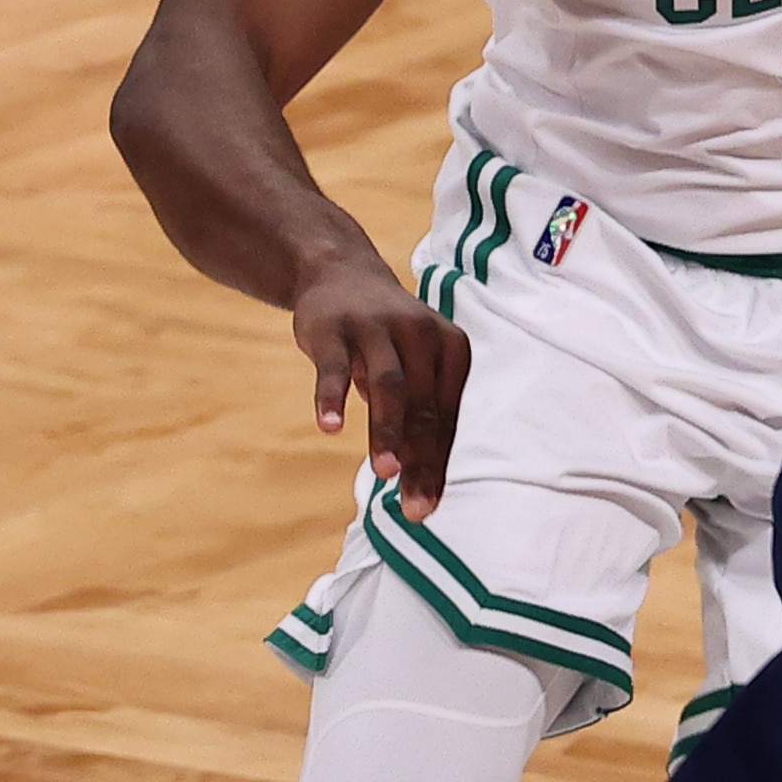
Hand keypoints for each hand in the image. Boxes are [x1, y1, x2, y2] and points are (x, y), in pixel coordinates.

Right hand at [286, 244, 470, 511]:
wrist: (340, 273)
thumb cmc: (386, 340)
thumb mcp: (412, 369)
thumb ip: (417, 418)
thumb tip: (418, 482)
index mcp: (451, 349)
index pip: (446, 418)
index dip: (438, 465)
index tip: (428, 507)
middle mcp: (421, 335)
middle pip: (423, 408)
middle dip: (420, 461)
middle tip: (413, 508)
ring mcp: (377, 328)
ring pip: (389, 386)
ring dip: (387, 431)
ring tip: (384, 473)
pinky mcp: (334, 327)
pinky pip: (334, 367)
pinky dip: (333, 397)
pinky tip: (331, 427)